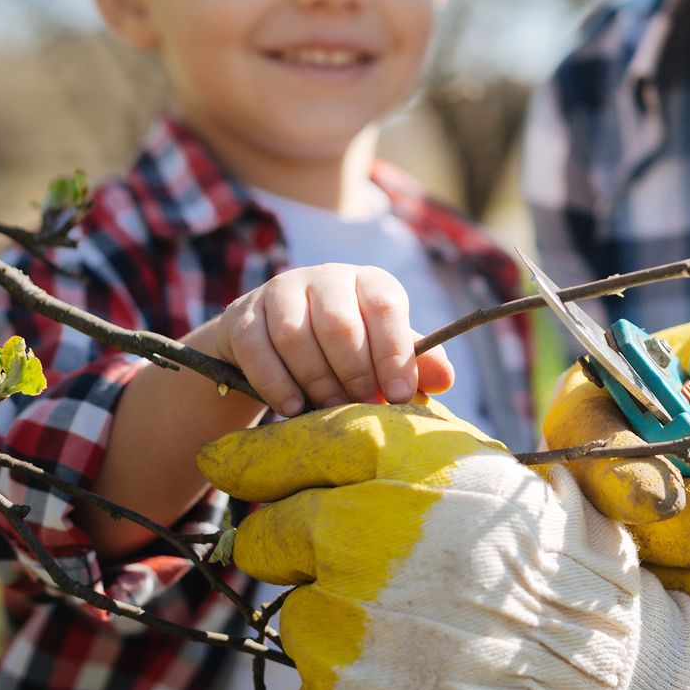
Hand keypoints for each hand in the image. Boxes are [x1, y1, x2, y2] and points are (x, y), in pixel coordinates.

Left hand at [198, 400, 689, 689]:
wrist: (587, 651)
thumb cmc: (539, 547)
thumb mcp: (476, 465)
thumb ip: (395, 439)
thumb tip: (312, 422)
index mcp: (400, 461)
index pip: (294, 444)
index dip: (254, 459)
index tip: (225, 467)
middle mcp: (362, 530)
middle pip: (267, 533)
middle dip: (294, 545)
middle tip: (352, 560)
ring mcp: (347, 616)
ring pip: (293, 609)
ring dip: (332, 614)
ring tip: (410, 619)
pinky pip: (311, 677)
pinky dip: (348, 675)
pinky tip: (408, 661)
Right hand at [212, 264, 450, 415]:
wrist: (273, 347)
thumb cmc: (343, 351)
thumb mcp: (381, 352)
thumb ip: (412, 364)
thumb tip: (445, 379)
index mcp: (368, 282)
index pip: (384, 306)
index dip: (393, 352)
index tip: (399, 396)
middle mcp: (326, 277)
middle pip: (339, 323)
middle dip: (354, 373)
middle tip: (361, 409)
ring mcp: (280, 291)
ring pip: (295, 334)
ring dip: (316, 380)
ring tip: (328, 411)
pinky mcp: (243, 316)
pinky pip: (256, 348)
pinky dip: (276, 382)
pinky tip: (292, 408)